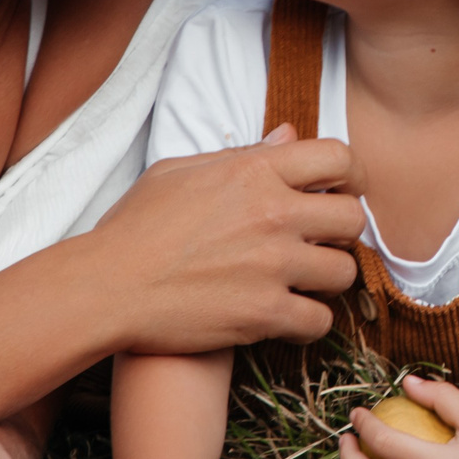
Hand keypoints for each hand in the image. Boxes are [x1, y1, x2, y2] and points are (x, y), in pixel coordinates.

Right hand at [84, 127, 366, 353]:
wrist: (105, 287)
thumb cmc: (134, 228)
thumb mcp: (181, 172)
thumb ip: (243, 153)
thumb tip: (288, 135)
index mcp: (255, 171)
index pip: (339, 157)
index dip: (353, 175)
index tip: (346, 190)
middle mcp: (273, 214)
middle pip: (353, 218)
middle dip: (342, 231)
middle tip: (322, 242)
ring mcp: (273, 266)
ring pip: (344, 273)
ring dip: (328, 279)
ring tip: (305, 281)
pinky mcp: (264, 314)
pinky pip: (320, 321)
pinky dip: (309, 322)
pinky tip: (288, 316)